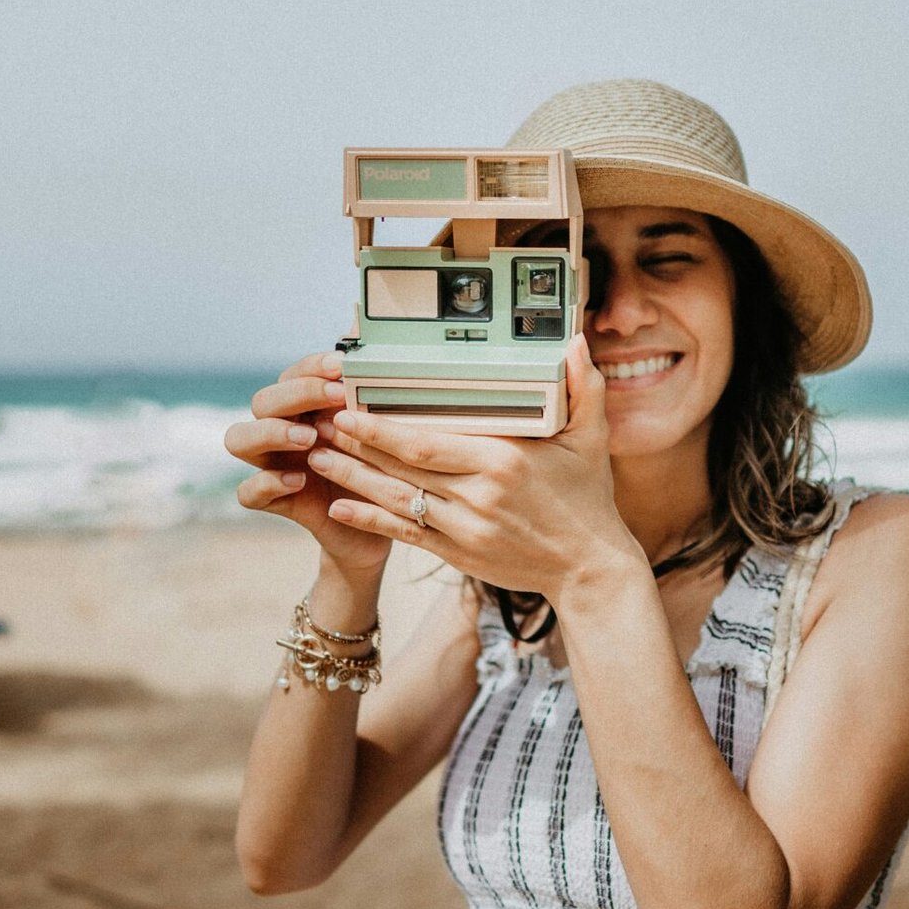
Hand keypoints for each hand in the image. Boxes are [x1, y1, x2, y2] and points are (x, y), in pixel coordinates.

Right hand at [225, 351, 391, 583]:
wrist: (387, 523)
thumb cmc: (386, 467)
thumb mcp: (387, 429)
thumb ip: (375, 388)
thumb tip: (369, 334)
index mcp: (307, 408)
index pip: (294, 375)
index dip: (312, 367)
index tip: (342, 366)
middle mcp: (283, 430)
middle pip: (262, 401)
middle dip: (296, 394)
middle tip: (336, 398)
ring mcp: (274, 465)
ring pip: (239, 439)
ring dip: (271, 432)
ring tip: (308, 438)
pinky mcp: (275, 501)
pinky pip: (248, 492)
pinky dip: (267, 483)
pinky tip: (298, 480)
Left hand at [304, 338, 640, 606]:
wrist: (589, 567)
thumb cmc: (588, 498)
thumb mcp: (592, 439)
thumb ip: (582, 386)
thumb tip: (574, 340)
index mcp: (502, 460)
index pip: (426, 441)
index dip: (382, 428)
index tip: (351, 408)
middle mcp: (477, 495)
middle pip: (402, 468)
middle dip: (356, 446)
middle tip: (320, 423)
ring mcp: (464, 528)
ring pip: (395, 501)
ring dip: (352, 480)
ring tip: (317, 458)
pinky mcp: (458, 554)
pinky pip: (404, 535)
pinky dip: (369, 521)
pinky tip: (338, 508)